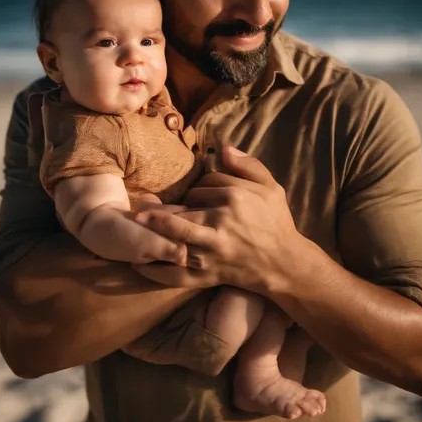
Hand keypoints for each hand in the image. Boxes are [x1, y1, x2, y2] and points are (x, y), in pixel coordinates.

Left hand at [133, 147, 303, 291]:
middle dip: (164, 206)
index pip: (205, 184)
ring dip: (155, 228)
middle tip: (140, 205)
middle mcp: (221, 221)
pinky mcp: (209, 273)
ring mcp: (213, 249)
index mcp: (236, 197)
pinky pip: (179, 273)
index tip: (202, 194)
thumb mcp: (272, 188)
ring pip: (178, 235)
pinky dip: (158, 270)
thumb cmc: (277, 223)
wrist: (285, 264)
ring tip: (135, 222)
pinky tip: (140, 264)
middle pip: (185, 207)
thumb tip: (223, 149)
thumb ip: (249, 165)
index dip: (200, 186)